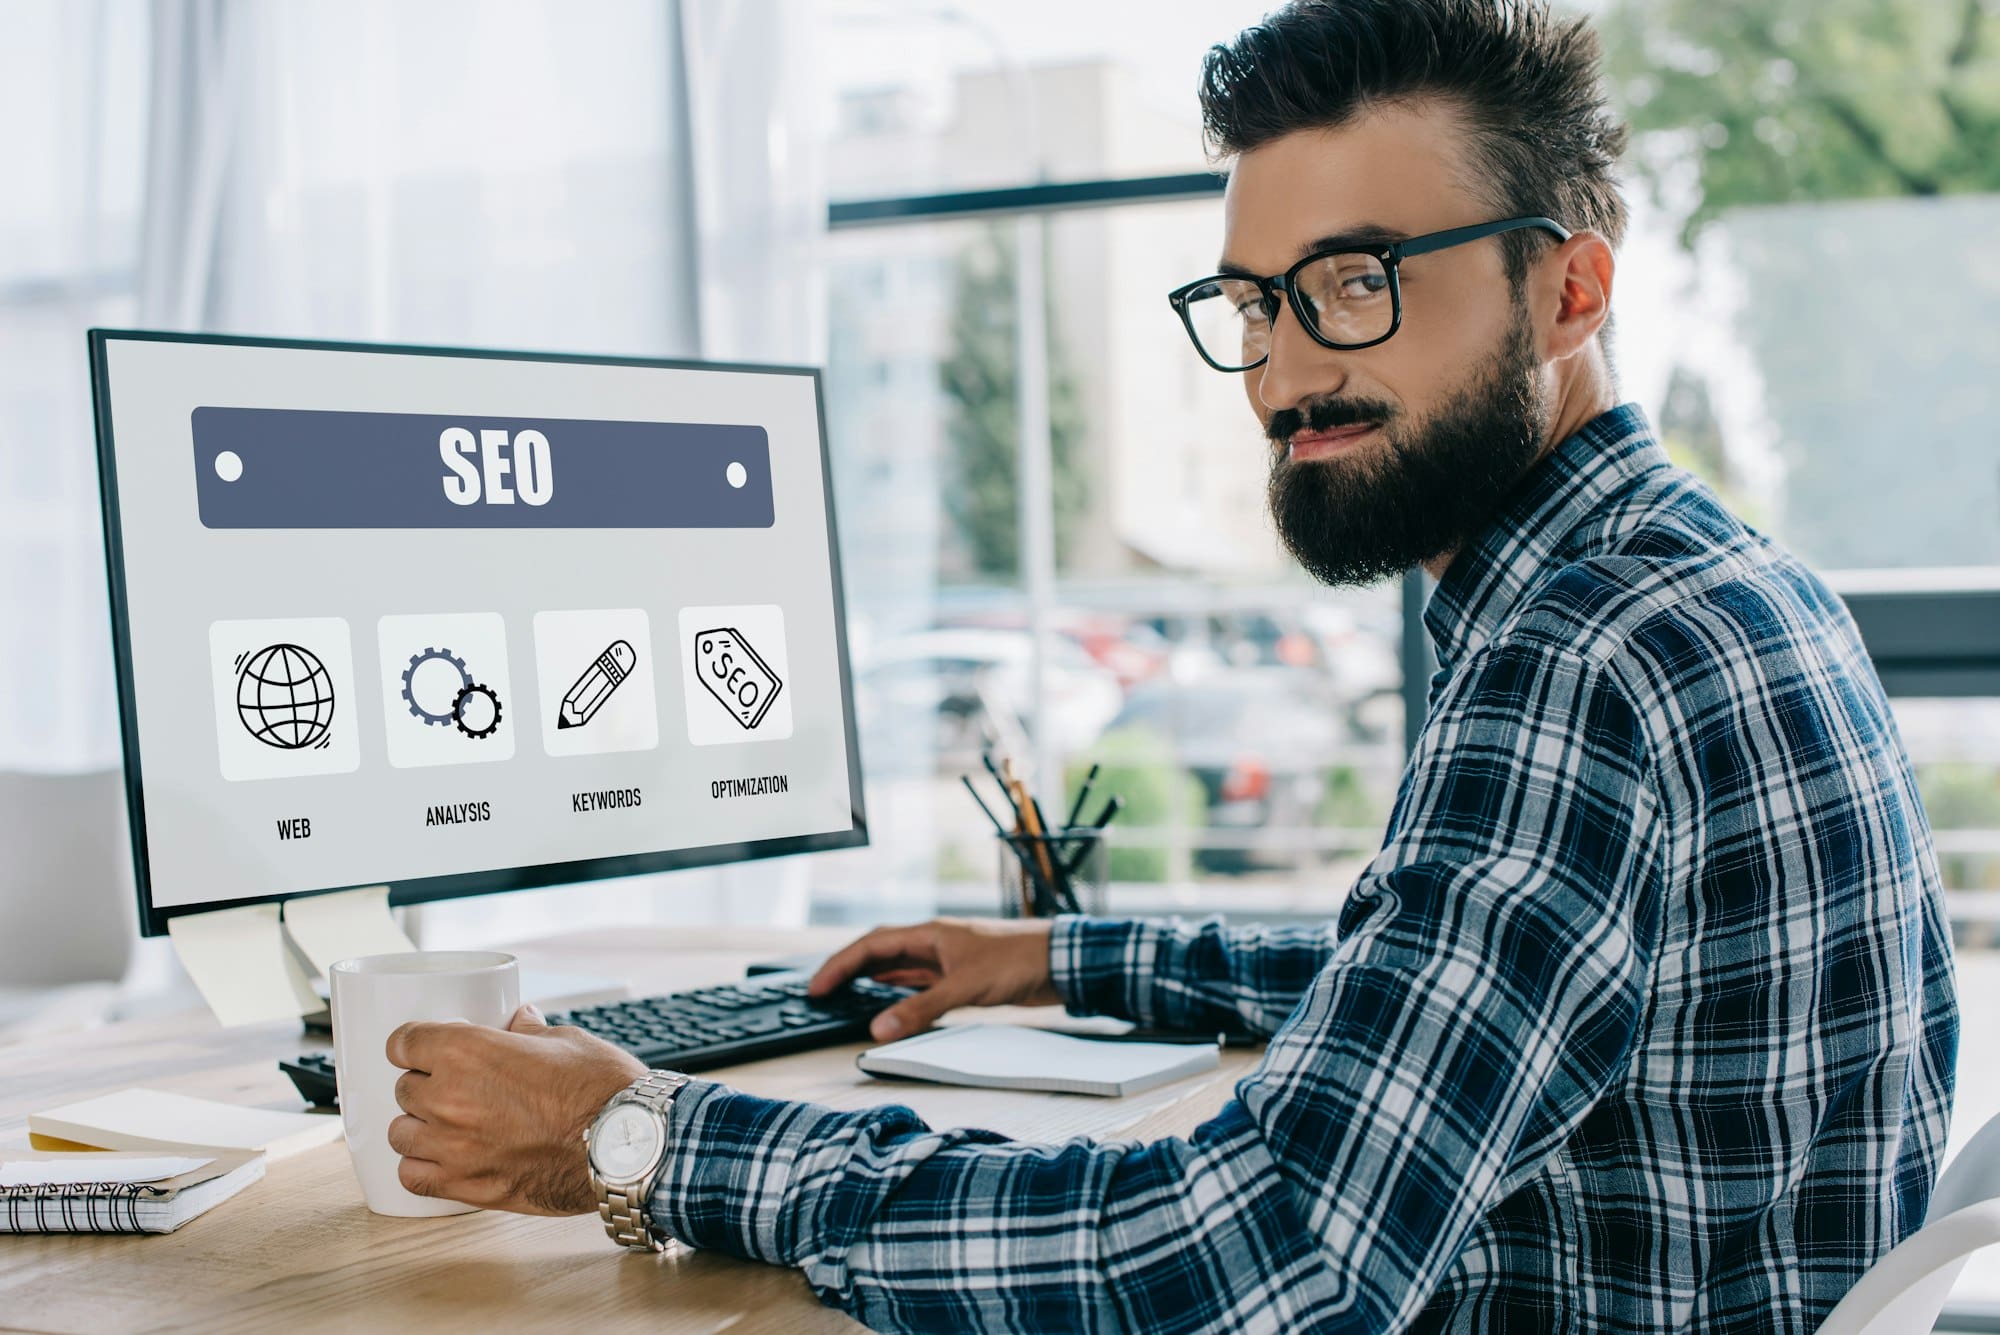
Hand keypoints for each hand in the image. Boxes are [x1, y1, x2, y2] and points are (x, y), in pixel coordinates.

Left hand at [385, 1004, 646, 1214]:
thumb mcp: (565, 1040)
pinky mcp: (466, 1185)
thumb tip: (520, 1021)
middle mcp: (449, 1097)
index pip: (404, 1042)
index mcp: (467, 1051)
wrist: (625, 1144)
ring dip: (420, 1126)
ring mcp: (453, 1146)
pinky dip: (421, 1167)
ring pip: (400, 1134)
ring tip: (447, 1125)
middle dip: (425, 1084)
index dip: (414, 1043)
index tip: (422, 1049)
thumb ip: (528, 1032)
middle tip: (454, 1087)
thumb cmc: (600, 1089)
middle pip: (403, 1088)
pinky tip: (443, 1160)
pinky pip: (413, 1176)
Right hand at [809, 916, 1060, 1040]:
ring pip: (900, 968)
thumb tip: (878, 1028)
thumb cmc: (1018, 961)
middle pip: (880, 953)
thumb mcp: (963, 988)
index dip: (839, 965)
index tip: (817, 986)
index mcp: (930, 934)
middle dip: (848, 970)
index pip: (871, 945)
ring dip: (872, 980)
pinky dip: (901, 993)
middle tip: (822, 992)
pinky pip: (920, 983)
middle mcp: (935, 943)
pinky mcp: (963, 977)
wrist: (1060, 961)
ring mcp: (949, 959)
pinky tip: (892, 1003)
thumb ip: (920, 1010)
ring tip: (846, 996)